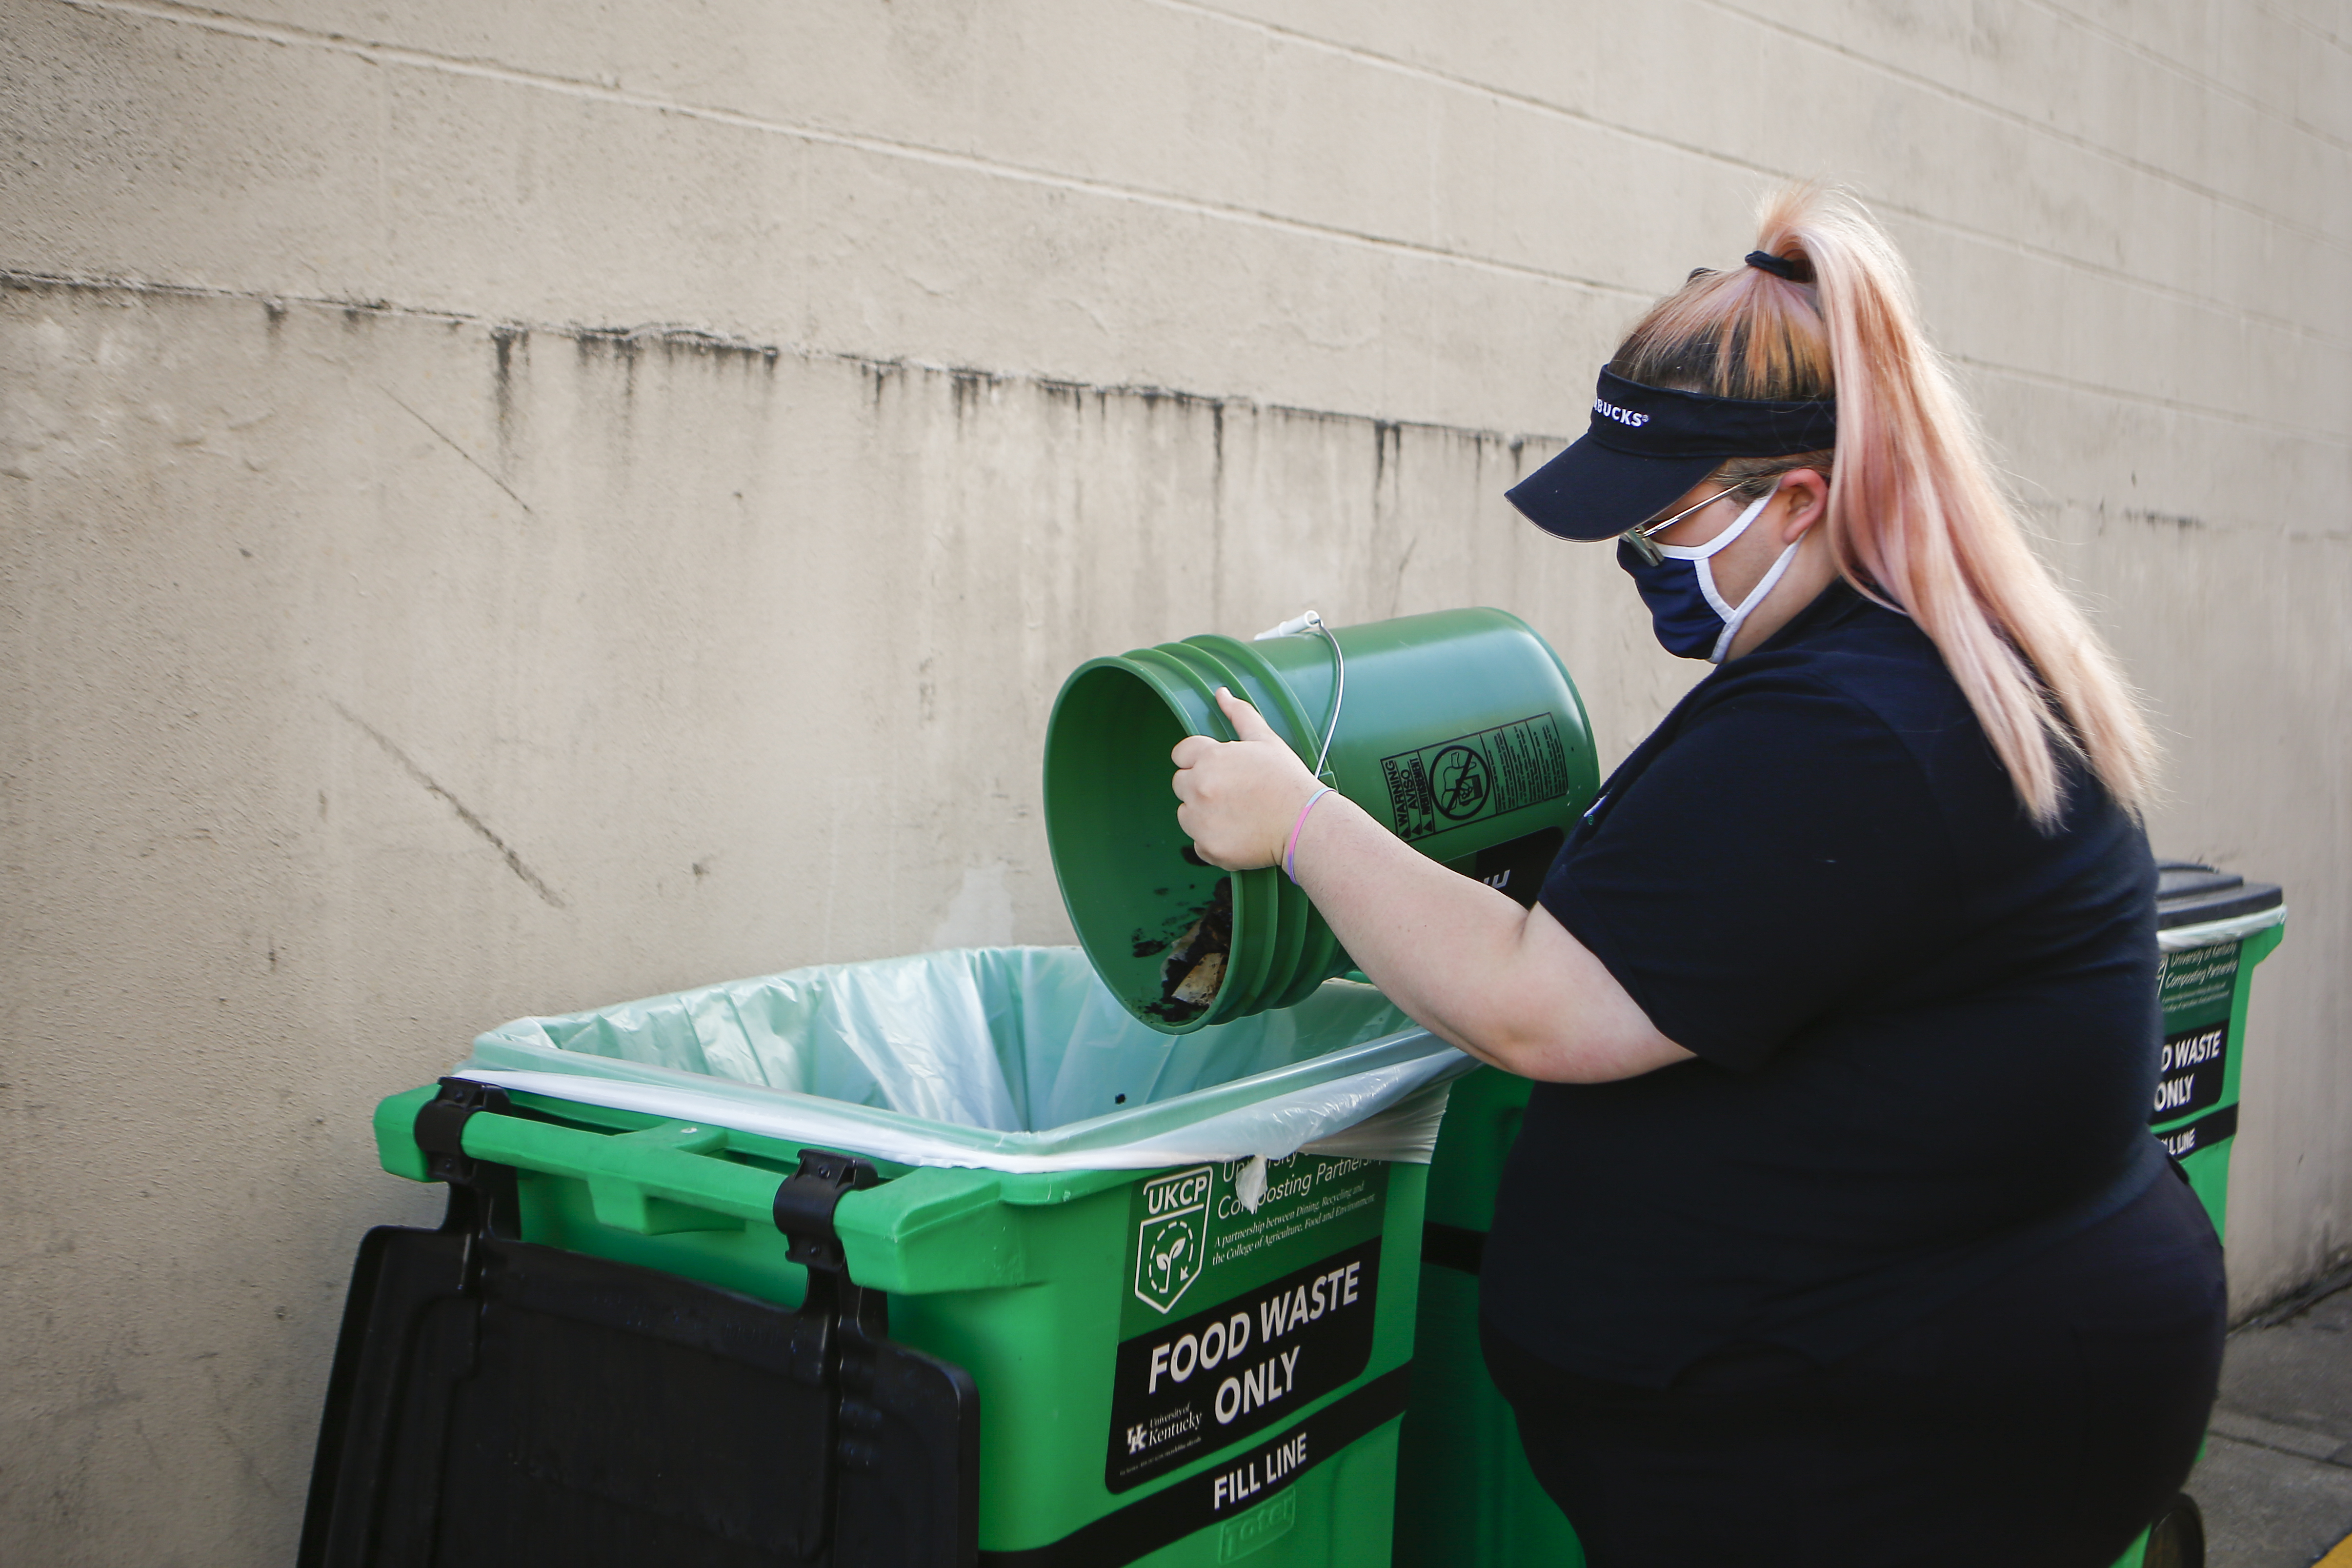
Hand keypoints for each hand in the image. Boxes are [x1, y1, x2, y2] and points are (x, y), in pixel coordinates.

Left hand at [1170, 689, 1322, 869]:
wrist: (1305, 823)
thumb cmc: (1288, 780)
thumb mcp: (1266, 740)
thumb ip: (1240, 715)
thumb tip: (1222, 693)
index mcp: (1210, 758)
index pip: (1181, 753)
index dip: (1198, 759)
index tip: (1218, 769)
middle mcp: (1199, 787)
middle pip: (1180, 783)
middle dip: (1199, 785)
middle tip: (1232, 793)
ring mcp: (1201, 820)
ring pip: (1185, 813)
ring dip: (1202, 813)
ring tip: (1236, 814)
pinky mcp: (1208, 847)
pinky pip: (1198, 842)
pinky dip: (1212, 840)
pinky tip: (1238, 833)